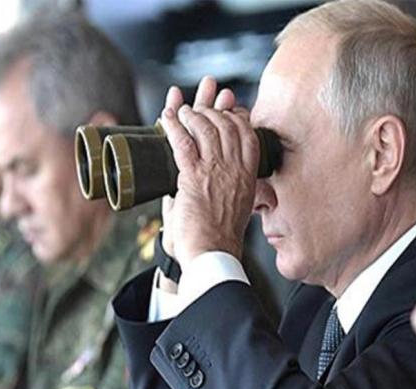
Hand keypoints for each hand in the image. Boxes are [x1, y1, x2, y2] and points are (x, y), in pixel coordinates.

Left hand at [159, 76, 258, 268]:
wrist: (212, 254)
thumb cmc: (219, 239)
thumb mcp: (236, 211)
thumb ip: (226, 193)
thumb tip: (200, 191)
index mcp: (248, 178)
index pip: (249, 136)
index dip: (238, 118)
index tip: (228, 111)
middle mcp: (236, 170)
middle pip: (228, 125)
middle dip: (213, 109)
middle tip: (200, 107)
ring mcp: (216, 171)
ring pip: (206, 129)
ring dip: (192, 114)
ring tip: (182, 112)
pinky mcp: (194, 177)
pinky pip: (183, 141)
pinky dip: (173, 125)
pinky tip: (166, 117)